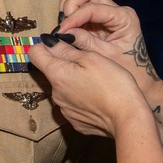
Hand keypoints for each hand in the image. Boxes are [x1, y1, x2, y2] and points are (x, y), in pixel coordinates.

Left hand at [29, 37, 150, 139]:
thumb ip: (66, 49)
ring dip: (72, 81)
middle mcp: (55, 94)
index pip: (35, 53)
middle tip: (85, 62)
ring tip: (94, 81)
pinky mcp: (74, 121)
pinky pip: (72, 104)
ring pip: (62, 88)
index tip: (60, 44)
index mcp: (57, 74)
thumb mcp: (91, 57)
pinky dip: (80, 98)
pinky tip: (96, 97)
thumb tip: (48, 41)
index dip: (46, 45)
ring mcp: (64, 110)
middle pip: (50, 71)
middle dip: (63, 64)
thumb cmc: (113, 83)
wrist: (127, 118)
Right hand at [55, 0, 160, 96]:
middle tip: (64, 25)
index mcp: (124, 17)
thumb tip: (62, 33)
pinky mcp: (100, 19)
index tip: (61, 32)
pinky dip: (71, 16)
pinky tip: (69, 31)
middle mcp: (117, 10)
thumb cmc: (129, 69)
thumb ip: (84, 42)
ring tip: (65, 29)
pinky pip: (81, 9)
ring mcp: (108, 12)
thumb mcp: (106, 57)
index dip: (73, 17)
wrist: (141, 79)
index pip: (92, 7)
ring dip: (70, 8)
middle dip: (72, 4)